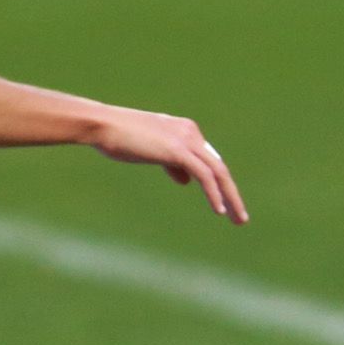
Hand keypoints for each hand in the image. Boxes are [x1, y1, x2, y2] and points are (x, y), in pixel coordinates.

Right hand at [91, 107, 246, 222]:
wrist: (102, 126)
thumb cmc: (119, 137)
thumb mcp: (150, 151)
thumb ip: (171, 163)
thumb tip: (186, 181)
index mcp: (185, 129)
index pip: (208, 159)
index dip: (216, 183)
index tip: (224, 204)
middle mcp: (190, 132)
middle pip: (218, 166)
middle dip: (231, 193)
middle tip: (241, 217)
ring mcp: (186, 140)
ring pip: (217, 172)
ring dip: (230, 197)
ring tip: (237, 219)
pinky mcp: (178, 151)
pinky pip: (204, 175)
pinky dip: (214, 194)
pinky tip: (219, 210)